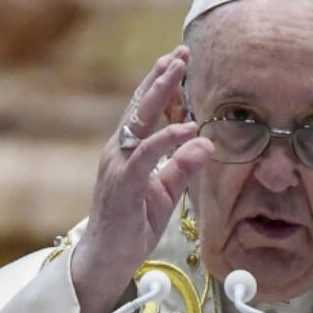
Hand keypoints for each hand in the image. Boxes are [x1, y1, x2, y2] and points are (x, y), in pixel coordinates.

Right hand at [71, 46, 213, 312]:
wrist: (106, 259)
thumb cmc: (132, 226)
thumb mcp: (166, 192)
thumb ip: (183, 166)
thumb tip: (206, 142)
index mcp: (128, 151)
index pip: (145, 111)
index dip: (162, 86)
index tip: (180, 62)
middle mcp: (119, 150)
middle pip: (140, 105)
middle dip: (161, 77)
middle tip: (181, 52)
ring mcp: (118, 164)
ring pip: (139, 120)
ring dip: (160, 93)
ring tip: (179, 69)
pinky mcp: (123, 183)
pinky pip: (147, 154)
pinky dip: (167, 139)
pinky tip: (187, 128)